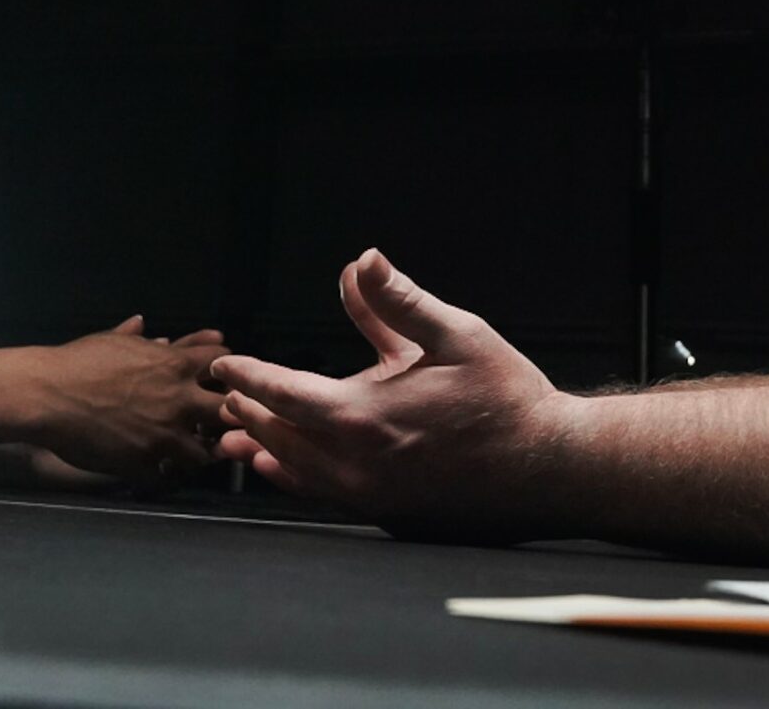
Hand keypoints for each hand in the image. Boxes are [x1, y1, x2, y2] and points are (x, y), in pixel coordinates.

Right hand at [29, 314, 231, 486]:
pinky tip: (160, 470)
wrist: (48, 394)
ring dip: (198, 451)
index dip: (225, 372)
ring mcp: (164, 435)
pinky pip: (168, 476)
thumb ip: (137, 337)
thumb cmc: (79, 362)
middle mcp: (178, 400)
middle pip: (228, 412)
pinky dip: (166, 474)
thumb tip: (141, 322)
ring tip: (188, 451)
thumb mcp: (113, 342)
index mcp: (174, 365)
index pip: (224, 363)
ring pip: (205, 454)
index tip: (218, 380)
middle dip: (226, 417)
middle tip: (216, 423)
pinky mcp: (145, 463)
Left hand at [210, 250, 569, 540]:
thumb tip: (362, 260)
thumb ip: (399, 300)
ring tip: (234, 437)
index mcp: (364, 414)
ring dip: (263, 448)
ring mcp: (370, 492)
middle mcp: (357, 461)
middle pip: (280, 435)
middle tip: (225, 394)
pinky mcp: (386, 508)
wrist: (546, 464)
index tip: (222, 364)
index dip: (247, 376)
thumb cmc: (504, 395)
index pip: (282, 393)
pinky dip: (293, 477)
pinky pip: (322, 493)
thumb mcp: (455, 333)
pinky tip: (280, 469)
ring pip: (297, 469)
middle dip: (249, 411)